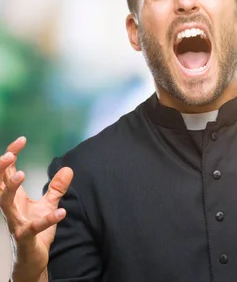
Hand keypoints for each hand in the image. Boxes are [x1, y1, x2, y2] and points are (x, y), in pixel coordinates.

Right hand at [0, 137, 72, 280]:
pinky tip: (60, 212)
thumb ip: (56, 188)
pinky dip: (47, 219)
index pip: (7, 172)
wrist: (32, 258)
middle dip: (0, 169)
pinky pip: (33, 227)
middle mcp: (11, 207)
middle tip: (8, 155)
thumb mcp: (47, 204)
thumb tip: (68, 168)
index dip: (11, 155)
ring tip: (23, 174)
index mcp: (14, 198)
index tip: (21, 140)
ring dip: (11, 188)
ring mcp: (15, 222)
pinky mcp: (25, 237)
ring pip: (4, 203)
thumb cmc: (36, 231)